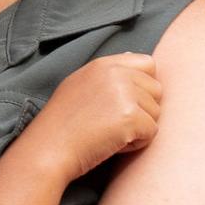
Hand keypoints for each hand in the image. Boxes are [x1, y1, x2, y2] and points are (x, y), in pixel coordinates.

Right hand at [16, 52, 162, 182]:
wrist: (48, 149)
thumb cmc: (61, 124)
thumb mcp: (78, 85)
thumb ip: (107, 73)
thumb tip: (131, 55)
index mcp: (103, 64)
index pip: (147, 64)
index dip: (143, 87)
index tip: (125, 104)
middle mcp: (116, 73)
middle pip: (156, 90)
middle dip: (143, 110)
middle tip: (114, 124)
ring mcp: (124, 94)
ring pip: (156, 113)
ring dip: (139, 128)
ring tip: (110, 134)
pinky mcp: (131, 117)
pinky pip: (152, 132)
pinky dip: (136, 144)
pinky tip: (113, 144)